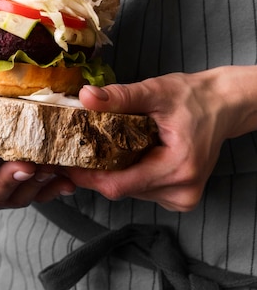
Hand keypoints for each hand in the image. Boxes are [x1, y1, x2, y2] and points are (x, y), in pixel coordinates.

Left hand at [67, 66, 256, 211]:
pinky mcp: (180, 197)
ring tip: (101, 149)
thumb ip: (121, 97)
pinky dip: (130, 174)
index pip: (120, 184)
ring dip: (113, 172)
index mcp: (178, 168)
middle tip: (77, 150)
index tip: (66, 163)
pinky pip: (142, 189)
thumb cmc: (194, 97)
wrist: (224, 105)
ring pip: (130, 191)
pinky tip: (127, 155)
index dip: (88, 176)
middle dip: (97, 171)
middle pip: (122, 189)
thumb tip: (86, 97)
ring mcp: (182, 197)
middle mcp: (182, 191)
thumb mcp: (156, 91)